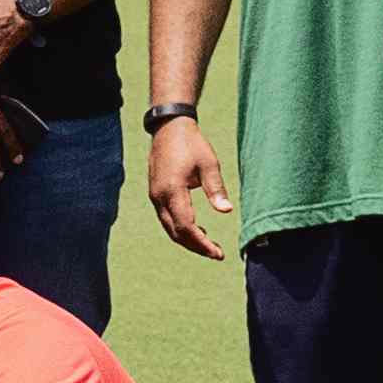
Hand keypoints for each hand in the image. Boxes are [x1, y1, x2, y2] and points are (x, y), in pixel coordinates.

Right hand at [145, 115, 236, 262]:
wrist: (168, 128)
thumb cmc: (191, 144)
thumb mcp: (209, 164)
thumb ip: (216, 189)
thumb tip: (227, 211)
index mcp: (172, 190)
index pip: (186, 227)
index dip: (202, 243)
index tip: (218, 253)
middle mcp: (159, 197)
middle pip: (175, 233)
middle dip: (195, 246)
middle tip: (217, 253)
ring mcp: (155, 196)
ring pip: (169, 228)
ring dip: (187, 239)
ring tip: (209, 245)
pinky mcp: (156, 193)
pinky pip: (166, 218)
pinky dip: (180, 229)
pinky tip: (196, 228)